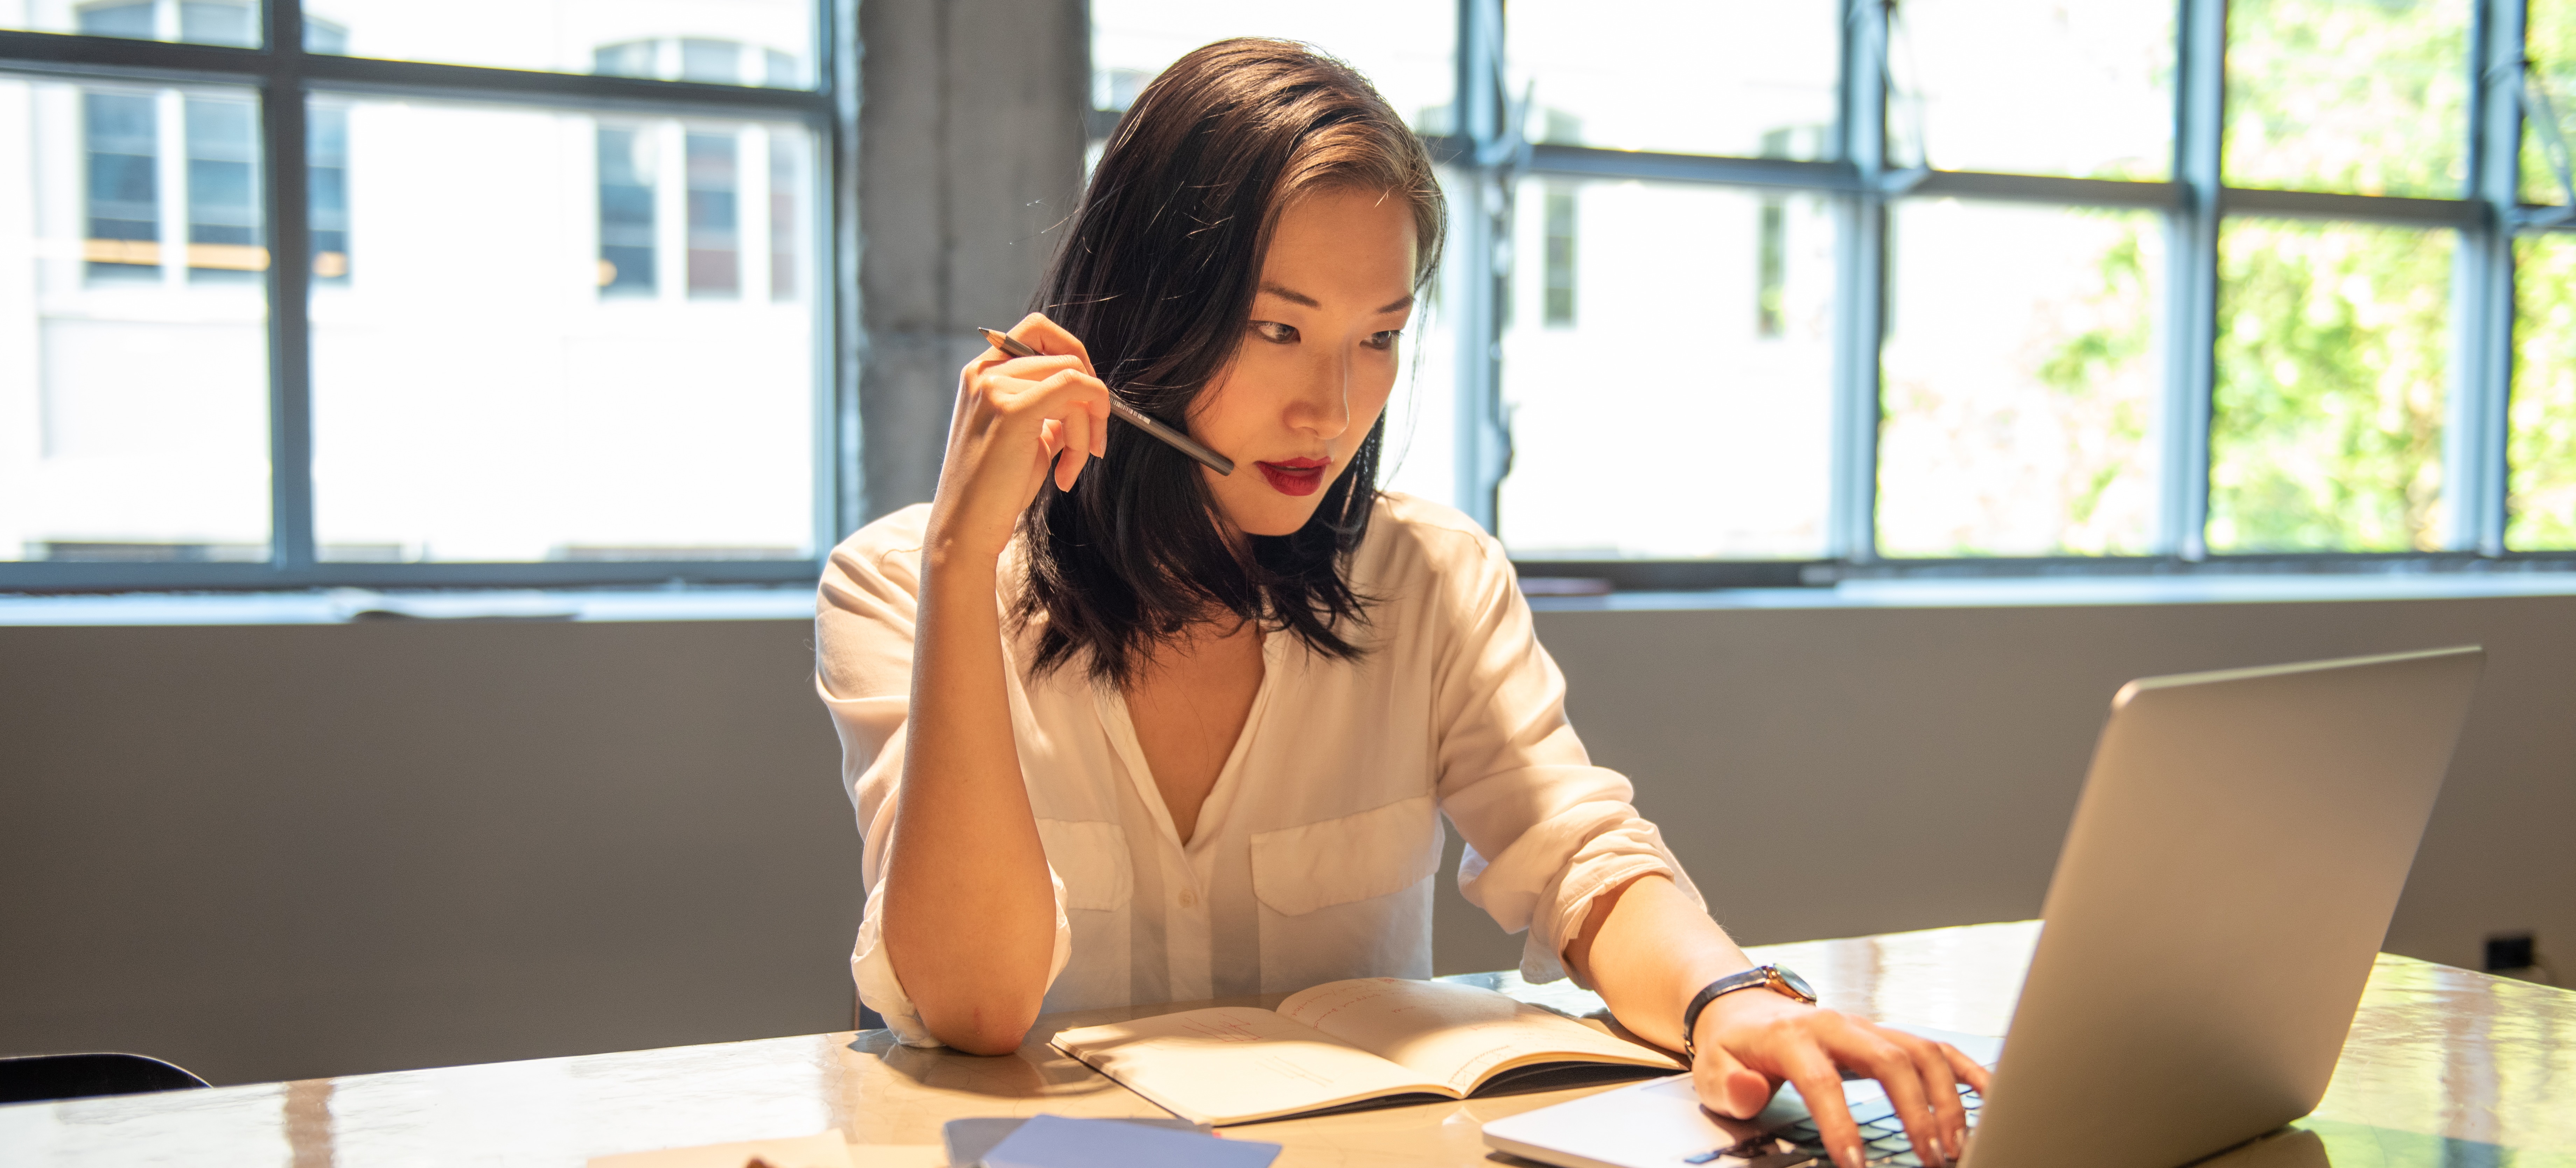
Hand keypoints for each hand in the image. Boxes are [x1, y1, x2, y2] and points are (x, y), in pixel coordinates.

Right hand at [925, 312, 1112, 563]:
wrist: (966, 528)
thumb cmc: (997, 488)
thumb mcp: (1027, 437)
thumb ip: (1051, 408)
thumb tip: (1090, 396)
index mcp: (982, 373)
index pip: (1037, 329)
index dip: (1073, 353)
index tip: (1086, 398)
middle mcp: (984, 372)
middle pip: (1066, 356)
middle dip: (1093, 399)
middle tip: (1092, 441)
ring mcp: (995, 387)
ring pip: (1075, 379)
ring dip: (1088, 426)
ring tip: (1071, 467)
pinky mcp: (1012, 409)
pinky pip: (1075, 389)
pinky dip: (1087, 427)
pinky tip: (1067, 470)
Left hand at [1690, 988, 1991, 1167]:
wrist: (1744, 1009)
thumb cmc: (1734, 1048)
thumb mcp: (1714, 1070)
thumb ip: (1731, 1086)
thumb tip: (1752, 1089)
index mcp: (1794, 1035)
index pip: (1823, 1080)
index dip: (1840, 1123)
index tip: (1856, 1164)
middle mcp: (1839, 1025)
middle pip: (1890, 1060)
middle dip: (1916, 1111)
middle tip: (1931, 1158)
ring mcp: (1868, 1028)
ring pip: (1921, 1053)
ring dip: (1946, 1099)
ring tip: (1955, 1146)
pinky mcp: (1887, 1035)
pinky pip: (1936, 1047)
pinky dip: (1966, 1069)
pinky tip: (1989, 1097)